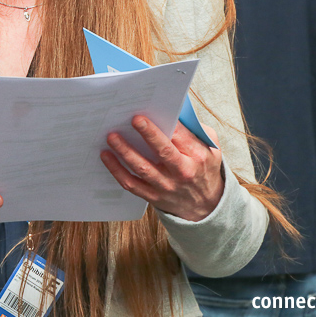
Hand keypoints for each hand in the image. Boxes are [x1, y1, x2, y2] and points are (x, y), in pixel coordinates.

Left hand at [100, 116, 222, 221]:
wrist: (207, 205)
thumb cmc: (203, 167)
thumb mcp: (210, 147)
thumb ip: (193, 130)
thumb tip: (171, 112)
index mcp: (197, 155)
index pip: (180, 136)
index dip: (165, 124)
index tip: (150, 111)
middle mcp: (182, 171)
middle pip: (163, 152)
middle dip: (148, 134)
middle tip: (132, 118)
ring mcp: (166, 185)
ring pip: (143, 168)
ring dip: (125, 151)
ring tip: (112, 136)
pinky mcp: (153, 196)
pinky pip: (131, 184)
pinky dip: (116, 170)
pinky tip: (106, 156)